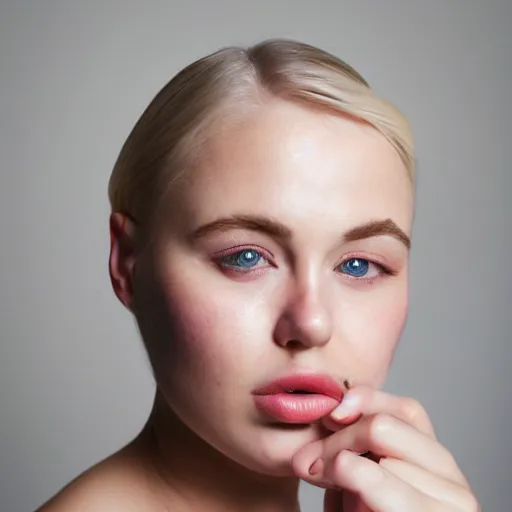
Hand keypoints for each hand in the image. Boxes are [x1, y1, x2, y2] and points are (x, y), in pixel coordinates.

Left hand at [291, 386, 479, 510]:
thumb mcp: (357, 485)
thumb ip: (353, 449)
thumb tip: (333, 412)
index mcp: (433, 463)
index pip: (406, 409)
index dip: (365, 401)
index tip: (330, 415)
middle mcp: (452, 480)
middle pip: (385, 426)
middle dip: (338, 440)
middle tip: (310, 463)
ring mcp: (453, 506)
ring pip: (381, 455)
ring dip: (343, 467)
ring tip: (336, 489)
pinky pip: (383, 486)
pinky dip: (357, 484)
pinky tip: (349, 498)